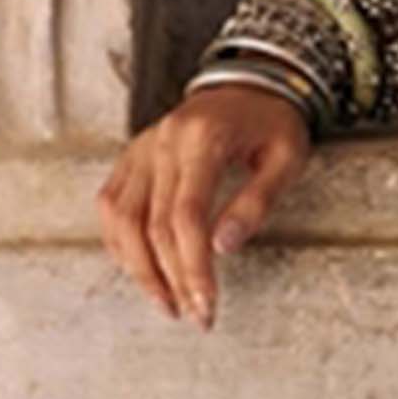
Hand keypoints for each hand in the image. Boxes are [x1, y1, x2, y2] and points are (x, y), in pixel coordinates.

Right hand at [96, 83, 313, 326]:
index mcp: (202, 138)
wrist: (249, 82)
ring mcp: (141, 148)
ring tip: (167, 303)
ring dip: (139, 268)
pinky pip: (112, 205)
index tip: (207, 306)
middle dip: (172, 279)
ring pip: (120, 219)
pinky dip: (121, 243)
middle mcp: (161, 141)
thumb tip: (224, 248)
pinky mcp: (132, 156)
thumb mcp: (286, 158)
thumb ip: (256, 201)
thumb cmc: (273, 122)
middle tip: (195, 316)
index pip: (186, 215)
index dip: (193, 267)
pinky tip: (143, 270)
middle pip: (153, 224)